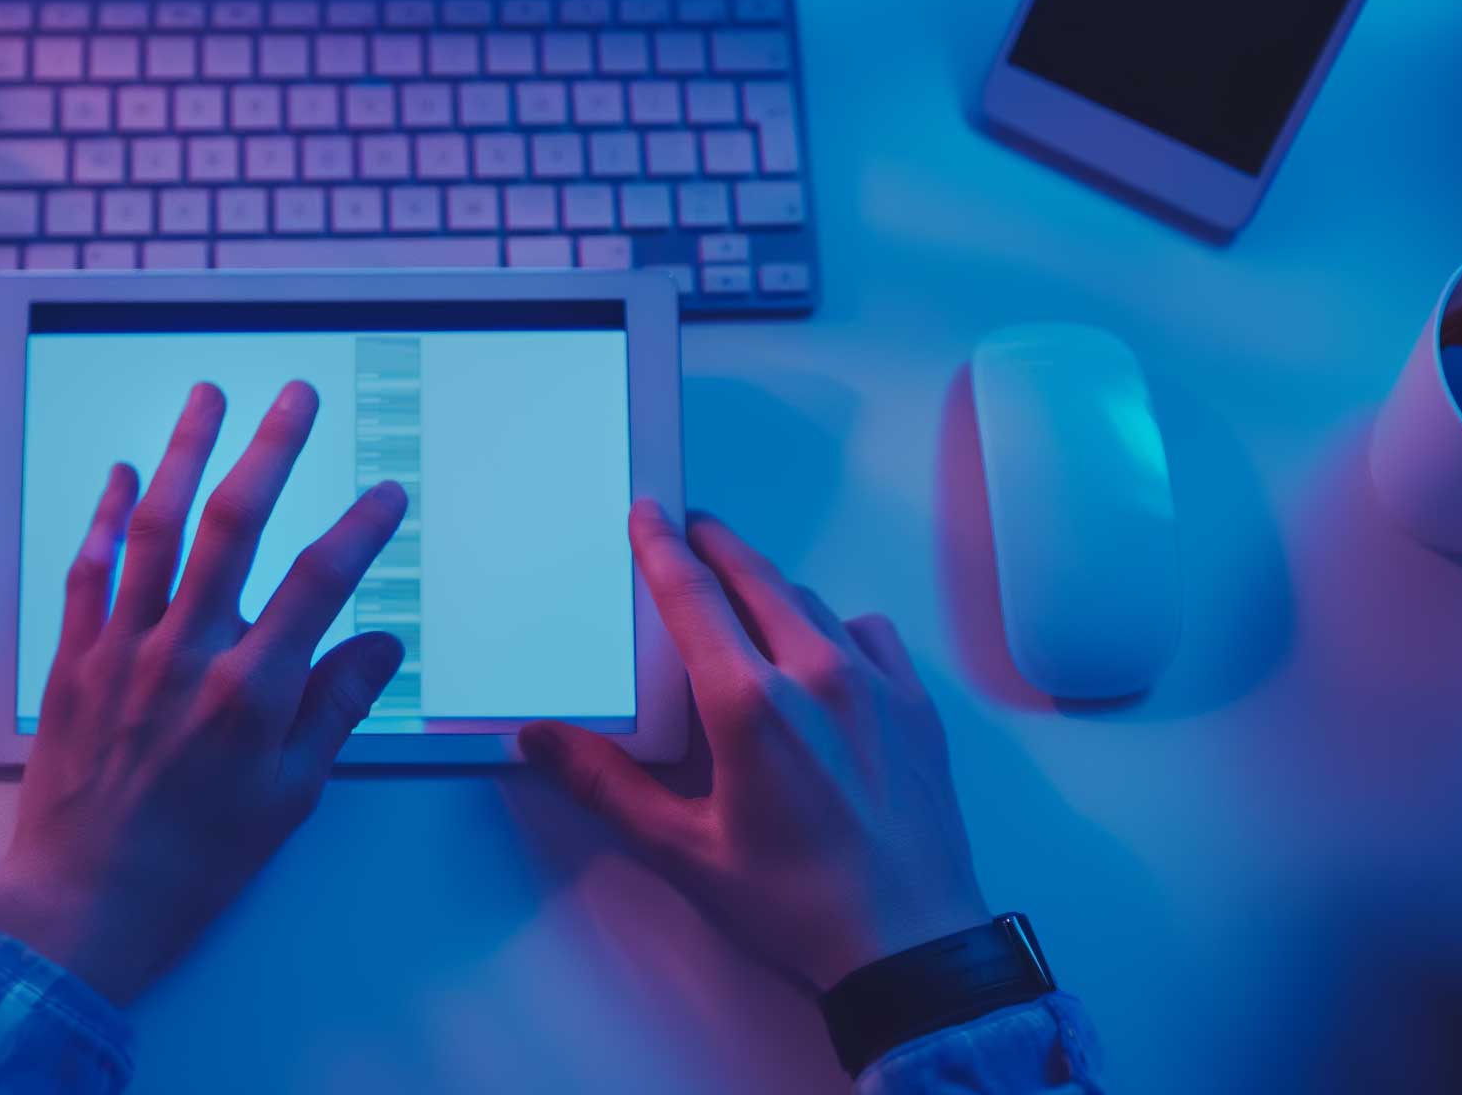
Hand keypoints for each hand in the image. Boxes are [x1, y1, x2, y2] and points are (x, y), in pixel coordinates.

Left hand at [0, 380, 410, 1006]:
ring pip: (155, 529)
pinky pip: (88, 571)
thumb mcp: (288, 799)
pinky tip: (121, 474)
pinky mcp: (73, 662)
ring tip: (206, 396)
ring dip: (182, 453)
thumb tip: (380, 647)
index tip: (385, 494)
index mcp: (249, 693)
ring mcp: (122, 651)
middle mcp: (184, 655)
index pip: (318, 585)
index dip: (359, 531)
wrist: (82, 906)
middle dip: (269, 450)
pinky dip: (105, 517)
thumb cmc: (193, 864)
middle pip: (233, 527)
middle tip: (294, 394)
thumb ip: (333, 711)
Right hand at [520, 502, 989, 990]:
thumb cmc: (799, 905)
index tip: (648, 515)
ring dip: (770, 586)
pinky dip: (837, 626)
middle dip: (715, 547)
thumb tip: (544, 742)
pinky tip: (825, 650)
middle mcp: (816, 674)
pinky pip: (870, 634)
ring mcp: (875, 684)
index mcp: (749, 704)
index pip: (693, 595)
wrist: (911, 945)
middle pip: (754, 576)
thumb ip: (608, 787)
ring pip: (810, 601)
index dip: (662, 547)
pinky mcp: (917, 706)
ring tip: (744, 593)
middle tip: (688, 531)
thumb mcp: (686, 852)